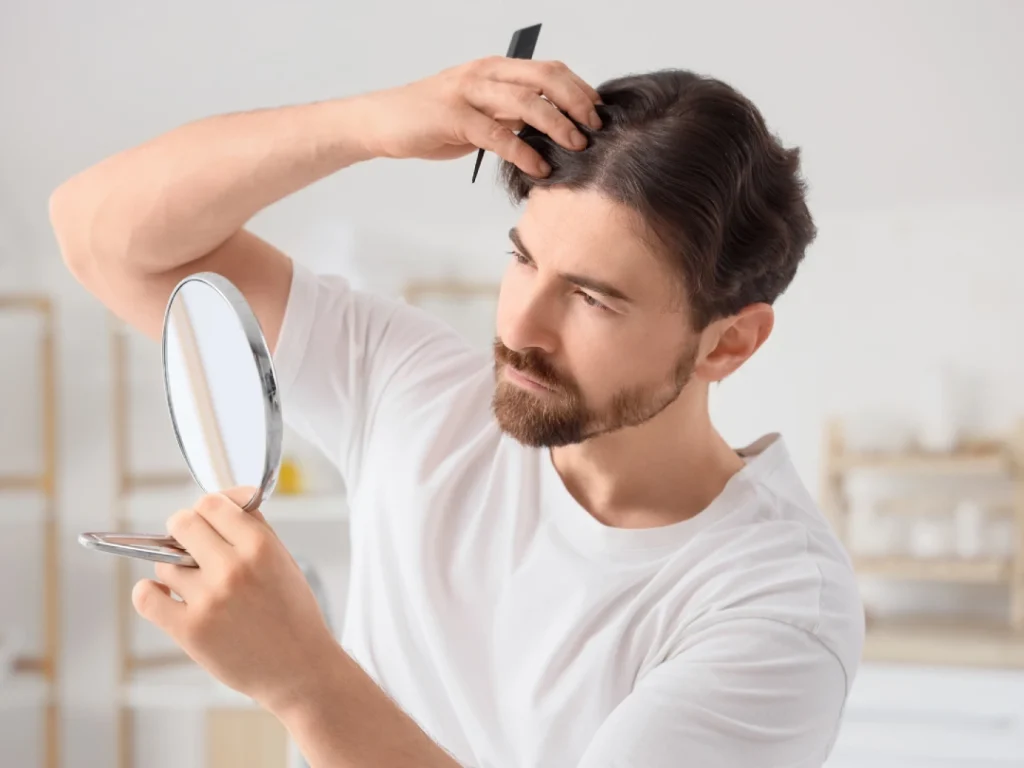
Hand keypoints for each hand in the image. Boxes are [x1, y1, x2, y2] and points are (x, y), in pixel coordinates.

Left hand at [131, 488, 337, 714]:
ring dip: (176, 569)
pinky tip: (168, 597)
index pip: (211, 503)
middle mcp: (233, 568)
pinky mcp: (189, 630)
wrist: (300, 669)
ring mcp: (208, 599)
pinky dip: (150, 593)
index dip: (208, 509)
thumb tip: (224, 501)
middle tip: (194, 547)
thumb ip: (254, 527)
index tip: (211, 521)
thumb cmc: (293, 614)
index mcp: (261, 547)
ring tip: (198, 586)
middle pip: (181, 522)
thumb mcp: (285, 560)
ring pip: (164, 562)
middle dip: (185, 532)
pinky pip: (145, 596)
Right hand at [357, 57, 602, 176]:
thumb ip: (510, 113)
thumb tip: (548, 128)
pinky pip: (497, 134)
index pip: (549, 70)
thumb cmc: (432, 119)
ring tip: (576, 146)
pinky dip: (523, 151)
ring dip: (557, 125)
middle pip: (545, 79)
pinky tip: (538, 166)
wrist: (384, 121)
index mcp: (495, 69)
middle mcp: (486, 73)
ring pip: (526, 102)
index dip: (579, 89)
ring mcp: (469, 93)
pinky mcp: (454, 117)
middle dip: (576, 103)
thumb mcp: (479, 111)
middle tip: (595, 129)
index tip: (598, 112)